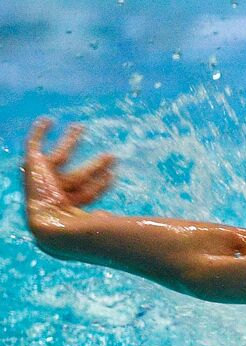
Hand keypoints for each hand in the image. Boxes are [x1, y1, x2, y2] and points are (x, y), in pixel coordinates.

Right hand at [22, 117, 116, 238]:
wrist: (48, 220)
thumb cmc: (73, 224)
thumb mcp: (92, 221)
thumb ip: (100, 220)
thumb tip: (109, 218)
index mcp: (67, 206)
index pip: (87, 194)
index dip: (101, 186)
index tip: (113, 175)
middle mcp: (54, 191)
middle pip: (78, 176)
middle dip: (95, 166)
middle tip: (112, 156)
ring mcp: (42, 177)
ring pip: (61, 156)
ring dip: (71, 141)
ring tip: (81, 126)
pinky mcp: (32, 165)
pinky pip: (33, 145)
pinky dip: (39, 132)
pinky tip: (48, 120)